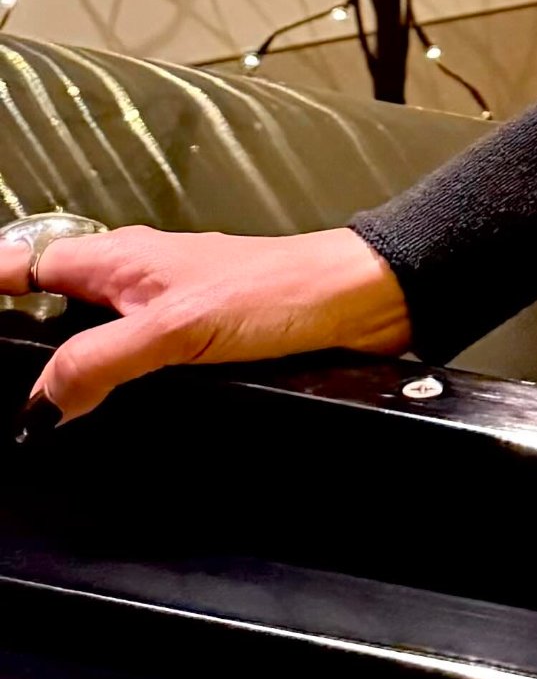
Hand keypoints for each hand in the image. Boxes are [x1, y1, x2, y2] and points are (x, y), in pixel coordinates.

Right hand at [1, 221, 411, 428]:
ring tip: (35, 415)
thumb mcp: (175, 327)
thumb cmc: (279, 292)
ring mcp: (163, 312)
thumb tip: (40, 402)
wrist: (359, 302)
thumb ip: (100, 360)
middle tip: (3, 392)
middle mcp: (134, 282)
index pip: (26, 267)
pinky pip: (130, 364)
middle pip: (49, 306)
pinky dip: (107, 387)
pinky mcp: (193, 342)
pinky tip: (100, 418)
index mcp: (118, 261)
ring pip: (89, 339)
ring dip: (64, 372)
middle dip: (18, 342)